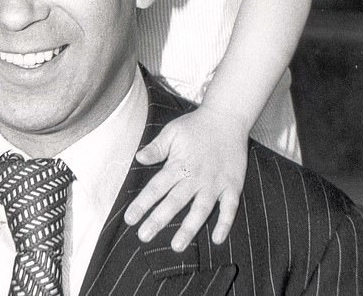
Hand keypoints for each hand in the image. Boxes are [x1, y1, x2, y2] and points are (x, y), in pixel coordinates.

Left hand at [124, 106, 248, 251]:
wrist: (227, 117)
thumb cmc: (196, 125)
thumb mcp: (173, 131)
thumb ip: (157, 147)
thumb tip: (139, 158)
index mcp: (179, 164)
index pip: (156, 187)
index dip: (142, 204)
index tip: (130, 219)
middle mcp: (196, 176)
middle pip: (175, 202)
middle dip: (158, 220)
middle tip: (144, 237)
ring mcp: (215, 182)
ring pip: (201, 209)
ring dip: (189, 228)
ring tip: (177, 246)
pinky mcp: (232, 185)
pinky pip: (229, 208)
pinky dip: (224, 223)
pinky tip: (217, 239)